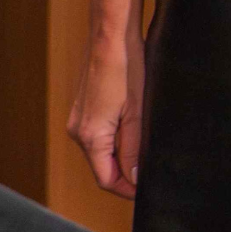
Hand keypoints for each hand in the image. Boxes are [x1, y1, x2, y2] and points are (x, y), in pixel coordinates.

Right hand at [67, 31, 145, 197]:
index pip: (106, 179)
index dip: (127, 189)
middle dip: (125, 175)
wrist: (110, 39)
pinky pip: (98, 136)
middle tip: (151, 176)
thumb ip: (134, 147)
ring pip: (100, 152)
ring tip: (146, 157)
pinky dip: (114, 143)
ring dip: (120, 158)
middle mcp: (78, 132)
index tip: (147, 192)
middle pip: (102, 167)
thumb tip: (135, 177)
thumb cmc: (127, 70)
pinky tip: (133, 135)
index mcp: (90, 137)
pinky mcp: (83, 110)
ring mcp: (78, 121)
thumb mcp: (137, 113)